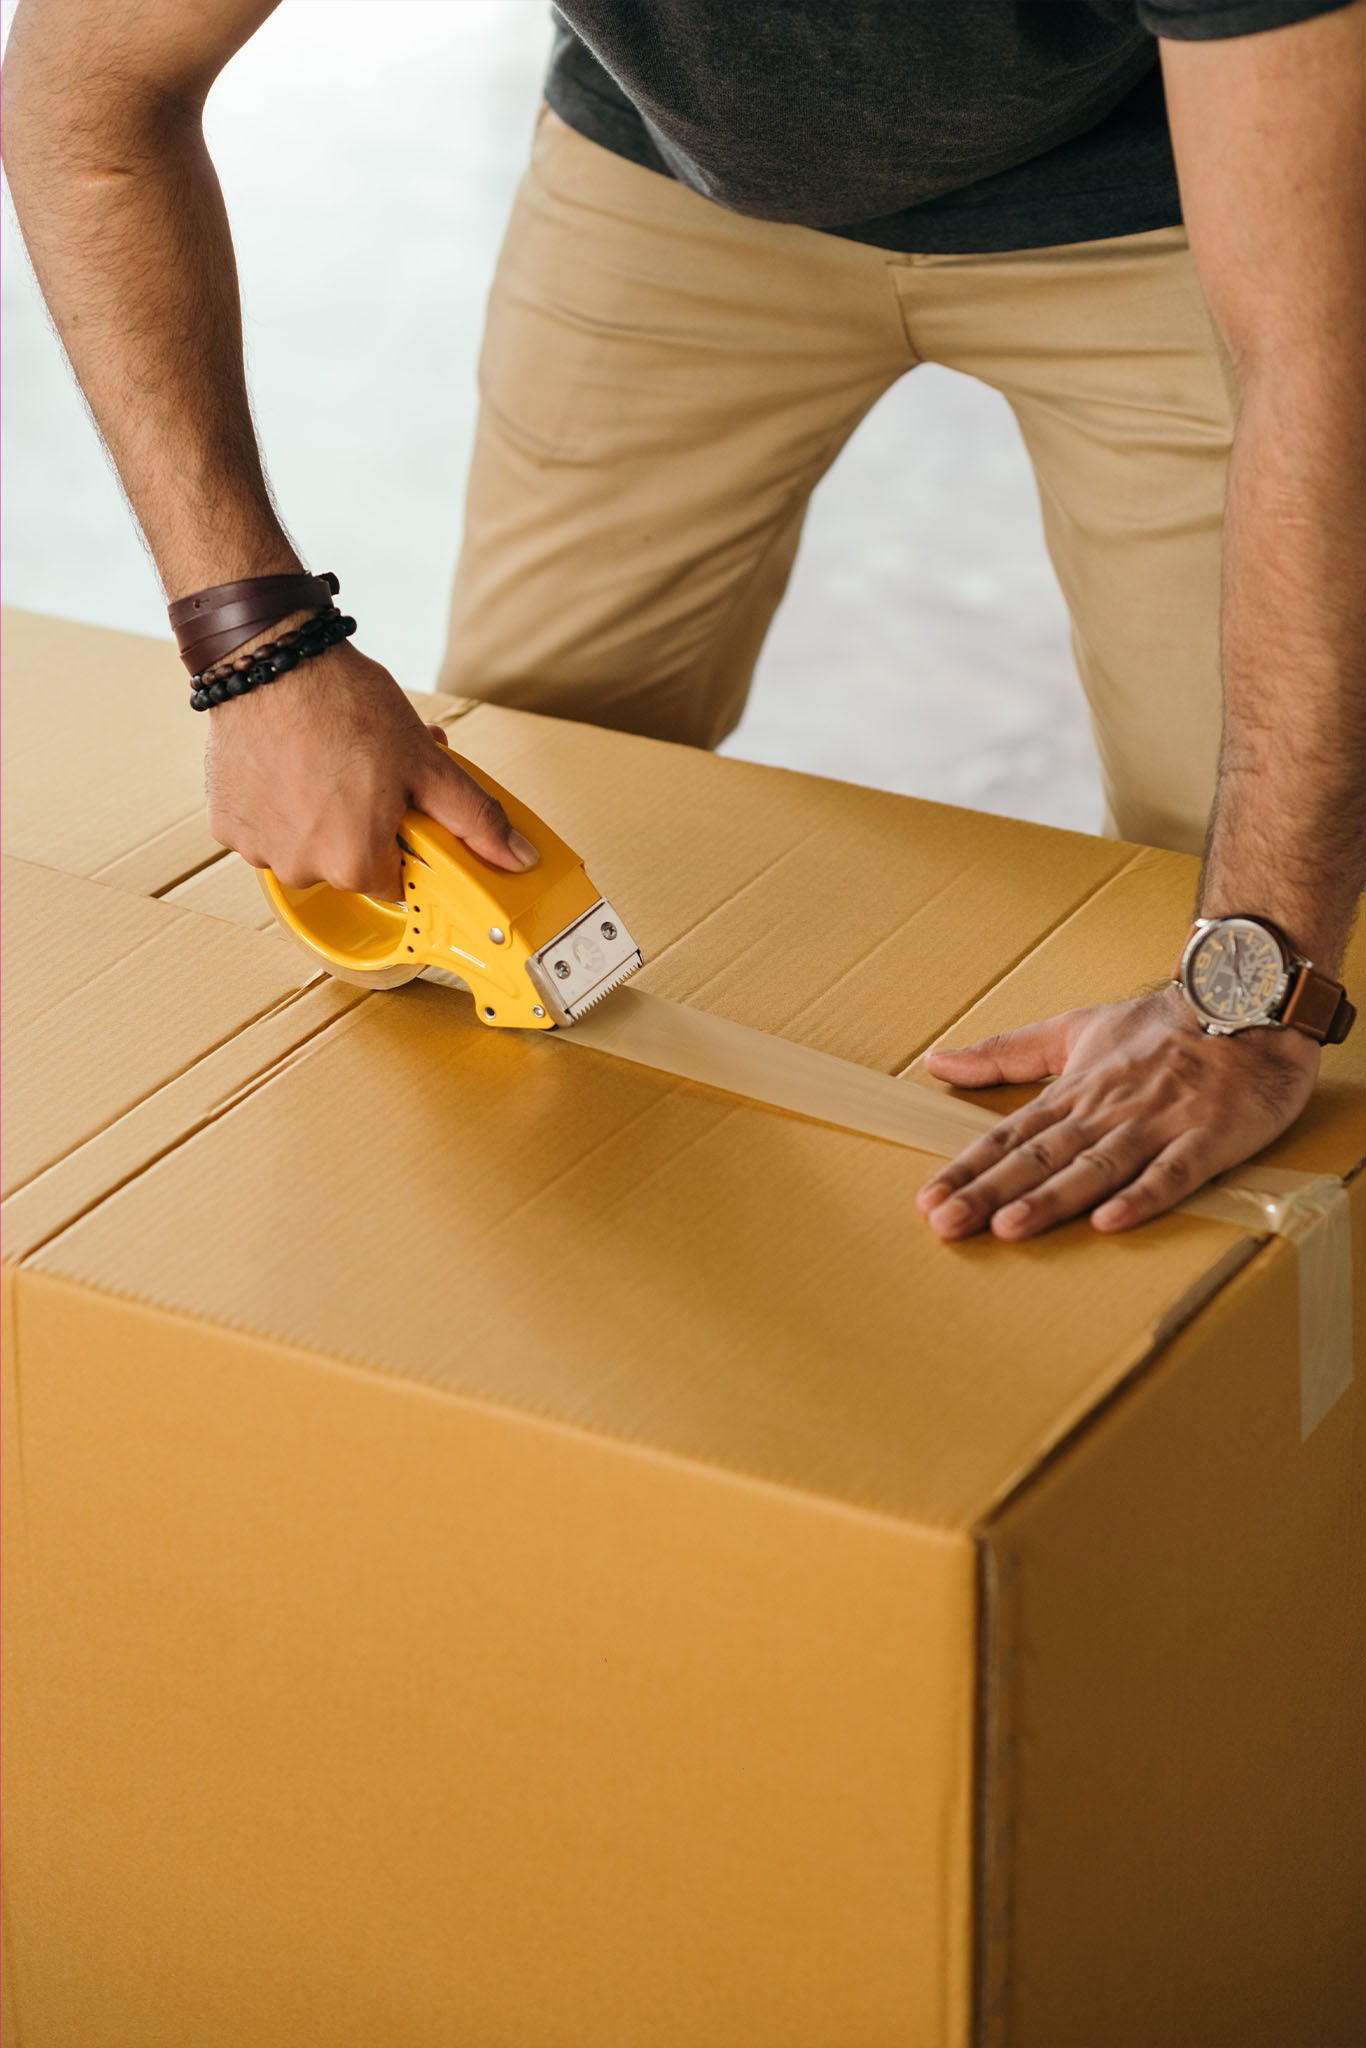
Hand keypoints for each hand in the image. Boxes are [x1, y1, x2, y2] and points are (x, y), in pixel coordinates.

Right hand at [204, 638, 537, 898]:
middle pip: (347, 864)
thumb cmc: (346, 706)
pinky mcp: (225, 821)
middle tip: (366, 773)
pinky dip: (277, 802)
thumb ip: (475, 818)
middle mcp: (302, 869)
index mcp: (355, 865)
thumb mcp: (427, 763)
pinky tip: (288, 761)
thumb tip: (518, 857)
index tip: (399, 808)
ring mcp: (258, 848)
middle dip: (361, 825)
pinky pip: (264, 826)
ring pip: (304, 845)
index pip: (394, 882)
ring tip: (326, 760)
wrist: (271, 658)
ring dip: (317, 814)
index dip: (402, 842)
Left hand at [916, 986, 1319, 1240]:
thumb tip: (937, 1061)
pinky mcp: (1208, 1137)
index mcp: (1074, 1091)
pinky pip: (1174, 1172)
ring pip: (1096, 1166)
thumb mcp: (1074, 1028)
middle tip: (946, 1223)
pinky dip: (1144, 1197)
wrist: (1247, 1002)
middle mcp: (1107, 1110)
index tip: (929, 1200)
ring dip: (1053, 1197)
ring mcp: (1157, 1124)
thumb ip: (1007, 1052)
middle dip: (991, 1191)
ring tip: (1009, 1227)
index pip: (1011, 1135)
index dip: (968, 1168)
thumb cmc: (1161, 1026)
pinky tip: (1111, 1222)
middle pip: (1041, 1156)